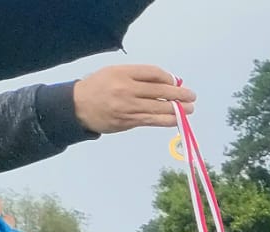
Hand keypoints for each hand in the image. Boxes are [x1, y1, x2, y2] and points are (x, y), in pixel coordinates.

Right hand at [73, 65, 195, 134]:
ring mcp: (128, 107)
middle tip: (191, 96)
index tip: (175, 82)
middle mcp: (126, 89)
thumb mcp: (114, 72)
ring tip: (190, 109)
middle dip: (179, 94)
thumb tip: (166, 82)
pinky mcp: (129, 121)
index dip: (168, 79)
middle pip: (160, 91)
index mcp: (123, 73)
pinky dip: (167, 120)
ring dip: (178, 109)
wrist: (77, 106)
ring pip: (159, 108)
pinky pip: (153, 120)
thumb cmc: (98, 87)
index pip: (153, 73)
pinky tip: (177, 119)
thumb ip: (137, 76)